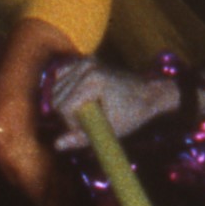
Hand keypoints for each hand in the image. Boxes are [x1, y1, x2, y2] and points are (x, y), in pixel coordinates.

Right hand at [46, 57, 177, 147]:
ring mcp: (85, 61)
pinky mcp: (85, 60)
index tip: (89, 128)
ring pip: (55, 89)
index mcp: (93, 81)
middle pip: (56, 97)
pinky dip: (65, 91)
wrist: (149, 93)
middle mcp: (87, 66)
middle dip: (68, 114)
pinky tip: (80, 98)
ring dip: (66, 104)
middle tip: (88, 120)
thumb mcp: (110, 130)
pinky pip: (60, 78)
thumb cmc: (133, 114)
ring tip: (87, 110)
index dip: (71, 124)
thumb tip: (56, 145)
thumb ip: (81, 138)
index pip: (63, 107)